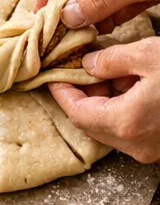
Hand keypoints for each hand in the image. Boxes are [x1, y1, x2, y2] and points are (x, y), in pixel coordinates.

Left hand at [49, 38, 159, 162]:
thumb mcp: (150, 55)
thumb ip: (112, 60)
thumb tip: (88, 64)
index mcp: (126, 123)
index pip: (77, 113)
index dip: (62, 92)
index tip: (54, 73)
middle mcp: (135, 145)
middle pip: (91, 124)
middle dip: (81, 95)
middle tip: (79, 68)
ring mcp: (149, 149)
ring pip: (110, 128)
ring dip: (103, 101)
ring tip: (109, 72)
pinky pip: (129, 130)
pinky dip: (122, 109)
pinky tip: (130, 84)